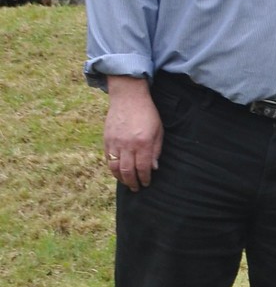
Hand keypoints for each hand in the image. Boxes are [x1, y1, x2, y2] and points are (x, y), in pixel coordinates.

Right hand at [103, 76, 161, 190]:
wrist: (128, 98)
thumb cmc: (147, 114)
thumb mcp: (159, 131)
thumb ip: (156, 150)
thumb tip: (153, 168)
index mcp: (143, 143)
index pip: (143, 168)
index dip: (145, 178)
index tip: (147, 183)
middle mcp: (128, 145)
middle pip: (128, 171)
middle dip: (133, 183)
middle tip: (136, 188)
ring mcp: (115, 143)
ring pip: (115, 168)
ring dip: (121, 178)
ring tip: (127, 183)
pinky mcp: (106, 140)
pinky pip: (108, 159)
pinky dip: (112, 168)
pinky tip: (118, 172)